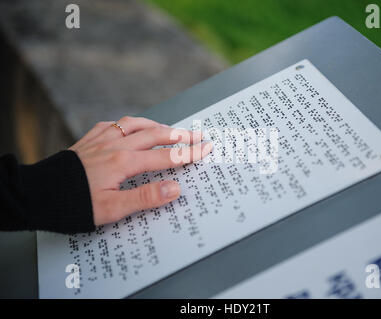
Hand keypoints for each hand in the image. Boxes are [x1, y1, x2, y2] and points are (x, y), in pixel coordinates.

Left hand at [69, 116, 212, 225]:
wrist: (38, 193)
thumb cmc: (74, 204)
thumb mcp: (111, 209)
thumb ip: (145, 197)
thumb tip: (175, 188)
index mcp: (124, 162)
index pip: (166, 156)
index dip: (189, 153)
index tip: (206, 148)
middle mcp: (116, 145)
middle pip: (156, 135)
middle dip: (180, 136)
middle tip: (198, 135)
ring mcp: (102, 139)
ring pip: (136, 124)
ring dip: (157, 125)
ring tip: (171, 130)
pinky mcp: (90, 139)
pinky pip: (115, 124)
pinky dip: (130, 124)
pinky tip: (132, 127)